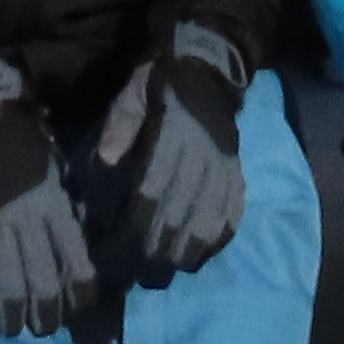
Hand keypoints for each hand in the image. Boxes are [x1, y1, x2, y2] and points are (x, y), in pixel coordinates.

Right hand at [0, 53, 95, 337]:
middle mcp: (25, 219)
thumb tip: (77, 243)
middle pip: (41, 280)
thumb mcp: (57, 170)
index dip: (79, 292)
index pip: (74, 260)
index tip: (78, 310)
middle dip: (45, 314)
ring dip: (10, 313)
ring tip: (11, 328)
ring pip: (5, 281)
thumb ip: (65, 207)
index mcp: (53, 204)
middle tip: (41, 329)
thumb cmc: (24, 142)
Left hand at [98, 20, 253, 280]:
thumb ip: (120, 124)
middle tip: (133, 272)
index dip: (132, 223)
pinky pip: (232, 216)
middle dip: (154, 249)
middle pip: (179, 215)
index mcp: (176, 134)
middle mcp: (205, 156)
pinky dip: (216, 241)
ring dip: (185, 252)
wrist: (210, 71)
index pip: (153, 190)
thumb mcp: (134, 92)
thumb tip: (106, 160)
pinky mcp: (238, 176)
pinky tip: (198, 257)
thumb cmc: (162, 83)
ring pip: (208, 222)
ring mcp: (226, 169)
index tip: (114, 246)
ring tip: (163, 271)